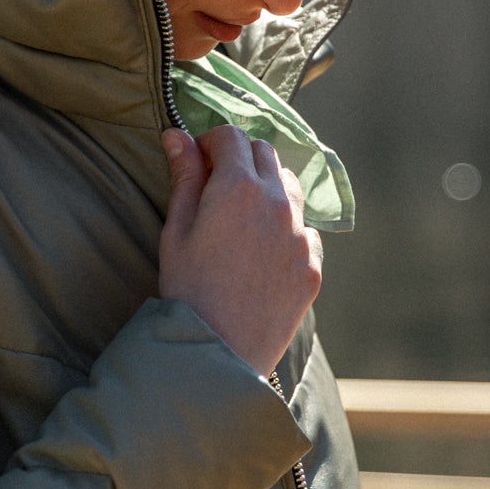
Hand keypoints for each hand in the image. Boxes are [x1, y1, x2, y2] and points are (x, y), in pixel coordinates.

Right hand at [159, 126, 322, 374]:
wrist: (217, 353)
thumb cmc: (187, 291)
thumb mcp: (176, 230)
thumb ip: (183, 177)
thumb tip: (176, 135)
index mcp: (238, 189)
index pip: (232, 137)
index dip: (211, 142)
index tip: (199, 159)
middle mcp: (277, 204)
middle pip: (265, 153)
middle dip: (240, 159)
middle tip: (217, 186)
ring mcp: (300, 235)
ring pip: (290, 187)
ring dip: (268, 187)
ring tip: (243, 218)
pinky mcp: (313, 265)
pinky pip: (305, 229)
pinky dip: (287, 228)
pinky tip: (263, 252)